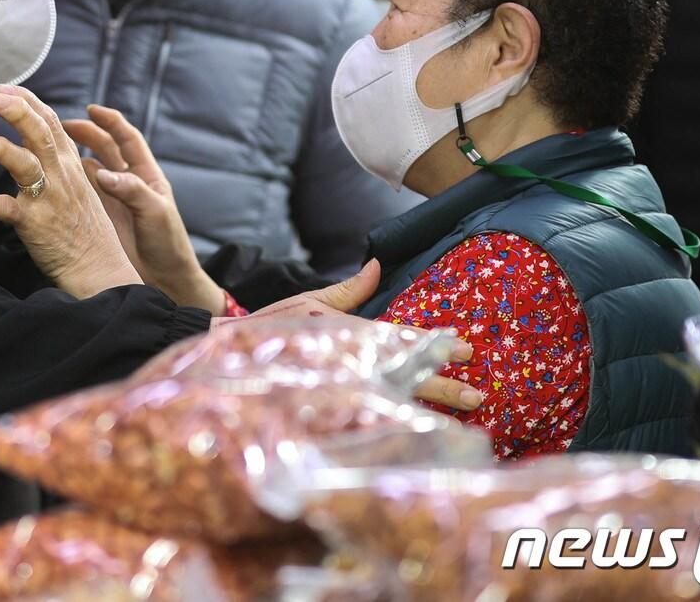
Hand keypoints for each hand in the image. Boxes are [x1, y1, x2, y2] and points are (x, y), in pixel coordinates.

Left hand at [0, 85, 141, 298]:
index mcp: (70, 164)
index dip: (28, 102)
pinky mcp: (35, 224)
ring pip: (25, 165)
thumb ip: (59, 162)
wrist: (100, 268)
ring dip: (0, 149)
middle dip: (18, 111)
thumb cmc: (85, 228)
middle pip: (40, 133)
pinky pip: (7, 211)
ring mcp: (49, 199)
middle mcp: (61, 175)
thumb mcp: (79, 187)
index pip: (50, 122)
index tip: (5, 88)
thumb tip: (37, 138)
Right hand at [63, 105, 223, 313]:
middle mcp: (126, 182)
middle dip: (83, 133)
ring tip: (46, 146)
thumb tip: (103, 174)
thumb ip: (131, 191)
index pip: (127, 139)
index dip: (111, 122)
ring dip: (70, 155)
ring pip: (87, 167)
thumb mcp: (155, 214)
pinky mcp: (98, 216)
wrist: (163, 279)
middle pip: (103, 148)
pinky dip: (66, 182)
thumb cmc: (168, 245)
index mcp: (146, 174)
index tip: (92, 110)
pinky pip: (79, 193)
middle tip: (58, 125)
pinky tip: (48, 177)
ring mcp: (110, 198)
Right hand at [223, 260, 483, 412]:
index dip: (431, 346)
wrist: (223, 355)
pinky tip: (418, 435)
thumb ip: (347, 291)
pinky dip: (394, 428)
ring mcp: (336, 388)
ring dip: (427, 406)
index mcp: (343, 333)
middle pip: (402, 374)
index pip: (396, 339)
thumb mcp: (306, 303)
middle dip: (440, 385)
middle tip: (476, 395)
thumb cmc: (267, 328)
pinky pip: (367, 419)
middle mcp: (344, 361)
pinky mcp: (325, 409)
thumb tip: (376, 265)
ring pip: (392, 399)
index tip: (463, 349)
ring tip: (461, 412)